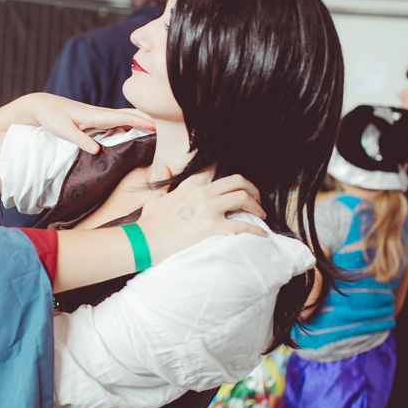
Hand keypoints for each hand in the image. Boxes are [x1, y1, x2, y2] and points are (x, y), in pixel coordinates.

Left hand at [17, 93, 154, 153]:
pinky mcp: (97, 118)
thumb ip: (80, 139)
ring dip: (143, 118)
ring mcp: (100, 115)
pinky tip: (139, 126)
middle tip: (169, 125)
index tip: (157, 126)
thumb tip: (97, 151)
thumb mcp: (63, 130)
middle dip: (149, 117)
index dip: (141, 121)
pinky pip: (119, 119)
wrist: (42, 105)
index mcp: (95, 115)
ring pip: (126, 115)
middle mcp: (101, 113)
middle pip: (130, 113)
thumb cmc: (52, 117)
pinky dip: (132, 121)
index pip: (123, 118)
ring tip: (161, 126)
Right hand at [137, 172, 267, 263]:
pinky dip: (256, 229)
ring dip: (257, 206)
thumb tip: (165, 167)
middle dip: (252, 189)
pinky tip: (262, 233)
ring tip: (261, 214)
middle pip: (237, 181)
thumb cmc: (150, 222)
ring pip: (243, 198)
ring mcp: (208, 209)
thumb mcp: (155, 196)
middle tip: (256, 199)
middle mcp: (202, 192)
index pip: (214, 170)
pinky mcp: (212, 227)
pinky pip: (242, 225)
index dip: (229, 176)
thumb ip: (163, 180)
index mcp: (190, 184)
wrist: (145, 241)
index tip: (238, 183)